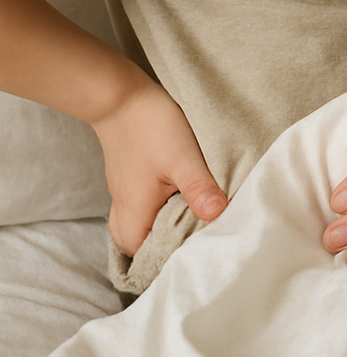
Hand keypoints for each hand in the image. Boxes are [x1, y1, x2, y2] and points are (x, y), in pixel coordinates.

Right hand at [92, 75, 226, 255]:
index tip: (194, 255)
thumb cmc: (150, 126)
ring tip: (184, 226)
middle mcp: (124, 207)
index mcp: (135, 212)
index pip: (145, 256)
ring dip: (155, 231)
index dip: (167, 261)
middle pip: (135, 247)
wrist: (119, 96)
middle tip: (191, 243)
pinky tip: (172, 202)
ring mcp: (123, 193)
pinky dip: (151, 213)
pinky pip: (135, 209)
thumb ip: (199, 188)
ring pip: (133, 227)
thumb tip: (218, 216)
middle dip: (159, 251)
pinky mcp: (127, 178)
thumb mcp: (183, 158)